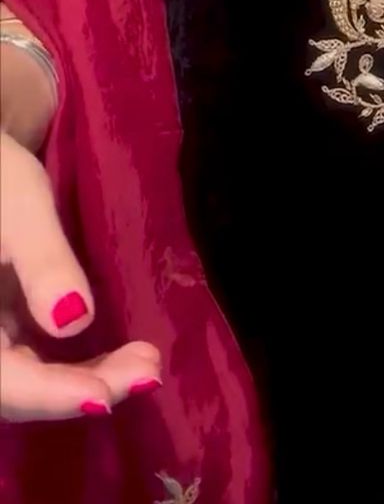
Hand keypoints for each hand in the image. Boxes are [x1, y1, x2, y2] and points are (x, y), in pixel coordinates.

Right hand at [0, 128, 160, 420]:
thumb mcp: (21, 207)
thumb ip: (43, 262)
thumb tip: (74, 322)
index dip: (48, 394)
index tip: (103, 397)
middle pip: (15, 390)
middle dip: (81, 389)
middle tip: (147, 372)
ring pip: (28, 383)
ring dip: (86, 381)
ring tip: (145, 365)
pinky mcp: (4, 332)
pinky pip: (36, 365)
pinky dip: (78, 368)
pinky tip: (123, 359)